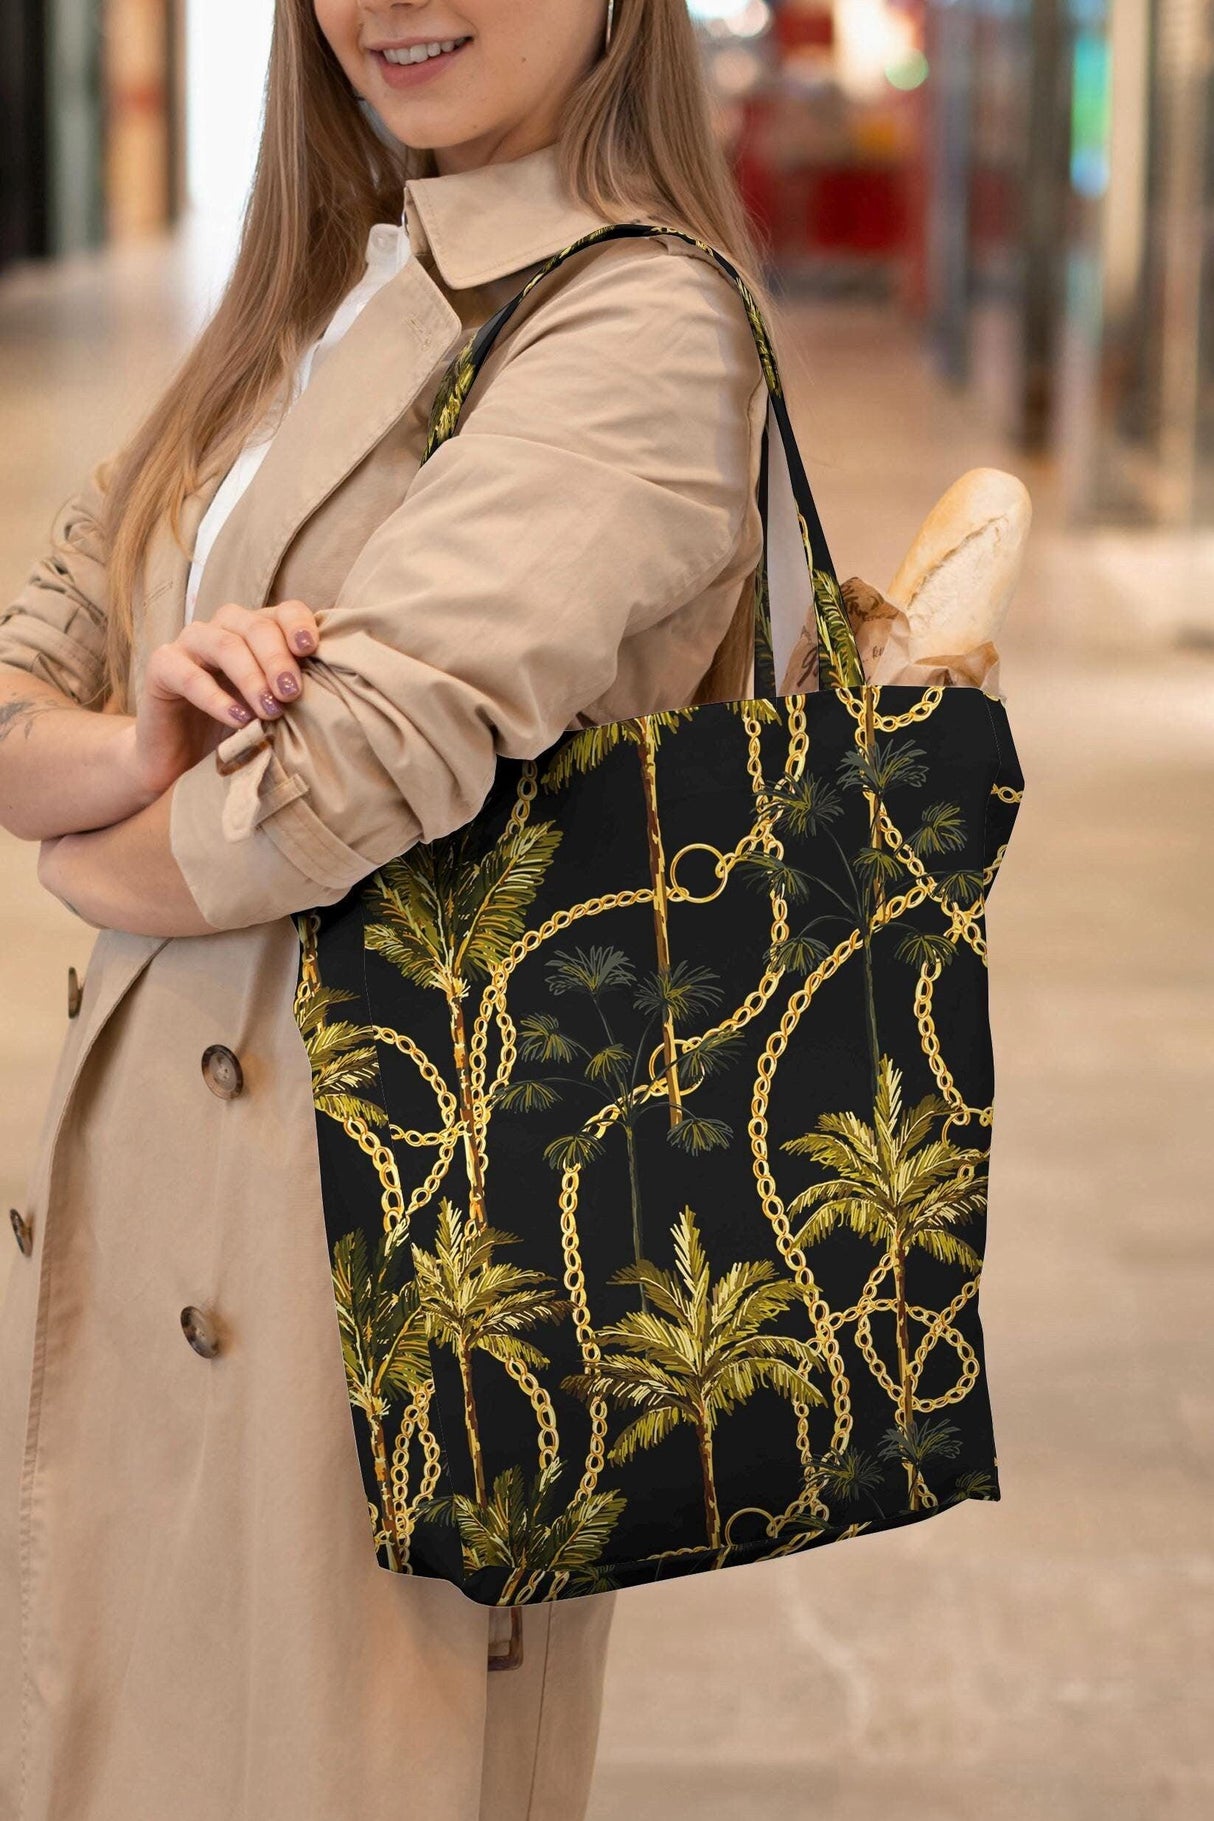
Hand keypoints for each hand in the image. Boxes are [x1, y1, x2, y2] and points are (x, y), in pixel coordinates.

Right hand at [122, 599, 321, 802]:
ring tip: (270, 709)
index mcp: (256, 632)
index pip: (283, 611)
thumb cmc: (236, 732)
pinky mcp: (160, 668)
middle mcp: (224, 629)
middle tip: (293, 693)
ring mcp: (189, 645)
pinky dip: (215, 696)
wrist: (180, 761)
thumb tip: (340, 691)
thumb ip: (296, 693)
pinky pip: (188, 674)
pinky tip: (237, 719)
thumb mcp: (274, 710)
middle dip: (278, 659)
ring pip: (223, 643)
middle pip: (256, 626)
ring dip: (251, 676)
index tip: (312, 649)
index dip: (298, 624)